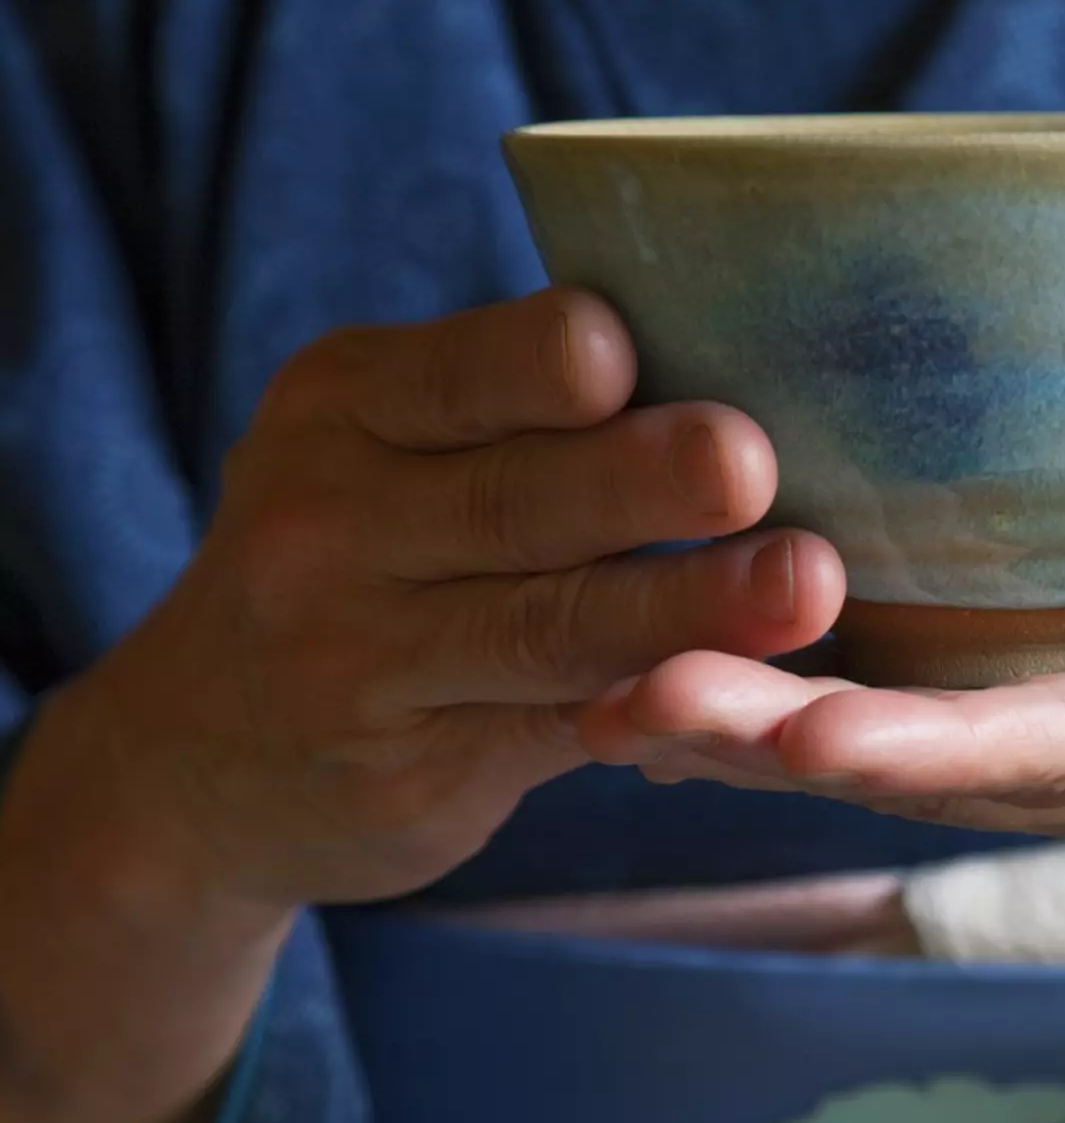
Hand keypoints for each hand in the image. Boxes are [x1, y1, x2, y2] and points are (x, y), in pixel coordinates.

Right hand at [60, 287, 843, 908]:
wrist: (202, 756)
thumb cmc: (351, 556)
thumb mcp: (377, 451)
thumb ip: (510, 412)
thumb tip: (726, 355)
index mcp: (343, 408)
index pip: (457, 374)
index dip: (545, 363)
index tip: (627, 352)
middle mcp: (331, 527)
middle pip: (515, 498)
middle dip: (641, 479)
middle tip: (749, 463)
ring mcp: (364, 661)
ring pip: (549, 625)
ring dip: (686, 607)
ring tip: (803, 584)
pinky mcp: (420, 770)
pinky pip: (558, 731)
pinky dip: (658, 706)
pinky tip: (749, 691)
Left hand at [576, 412, 1064, 847]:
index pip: (1053, 747)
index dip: (927, 748)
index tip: (804, 729)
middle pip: (935, 775)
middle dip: (784, 749)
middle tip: (636, 706)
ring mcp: (1049, 760)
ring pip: (889, 773)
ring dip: (749, 747)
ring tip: (608, 706)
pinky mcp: (1006, 727)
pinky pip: (888, 745)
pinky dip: (775, 733)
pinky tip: (663, 709)